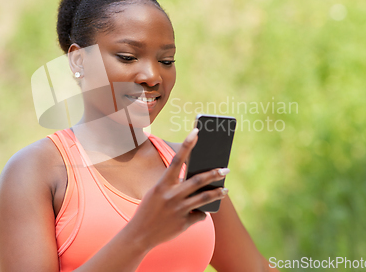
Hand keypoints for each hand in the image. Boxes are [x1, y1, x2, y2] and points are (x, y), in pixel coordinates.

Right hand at [125, 128, 228, 250]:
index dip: (187, 144)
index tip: (196, 131)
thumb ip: (175, 186)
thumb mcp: (157, 193)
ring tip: (225, 190)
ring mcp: (178, 210)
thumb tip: (198, 182)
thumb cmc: (150, 209)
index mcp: (163, 184)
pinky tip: (199, 214)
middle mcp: (171, 195)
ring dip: (218, 193)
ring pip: (204, 198)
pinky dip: (201, 214)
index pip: (177, 160)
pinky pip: (199, 215)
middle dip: (214, 173)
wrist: (140, 234)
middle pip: (198, 180)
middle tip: (226, 169)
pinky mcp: (183, 223)